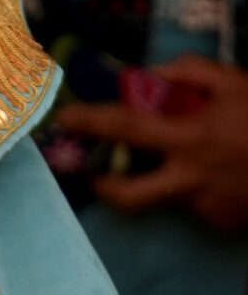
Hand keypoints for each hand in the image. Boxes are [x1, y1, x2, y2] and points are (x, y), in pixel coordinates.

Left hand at [57, 53, 247, 226]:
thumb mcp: (238, 81)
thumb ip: (192, 72)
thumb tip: (151, 73)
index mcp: (192, 136)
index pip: (126, 129)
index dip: (90, 122)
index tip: (64, 119)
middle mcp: (191, 177)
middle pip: (129, 197)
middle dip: (104, 188)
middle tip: (95, 175)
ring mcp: (206, 206)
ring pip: (167, 197)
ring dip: (168, 180)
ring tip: (190, 161)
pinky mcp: (222, 222)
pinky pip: (199, 204)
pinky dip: (203, 188)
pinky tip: (224, 174)